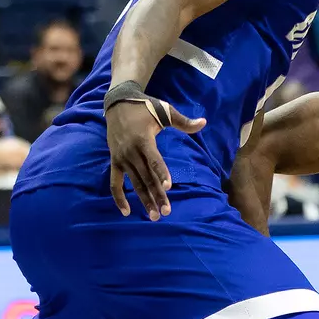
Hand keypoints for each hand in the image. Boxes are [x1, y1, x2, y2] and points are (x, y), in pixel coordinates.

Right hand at [106, 96, 206, 219]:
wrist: (118, 103)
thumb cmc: (145, 107)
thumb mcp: (165, 110)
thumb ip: (184, 121)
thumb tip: (204, 122)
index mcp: (143, 140)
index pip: (154, 160)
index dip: (161, 173)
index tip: (168, 187)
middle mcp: (131, 152)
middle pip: (146, 177)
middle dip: (156, 195)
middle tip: (166, 212)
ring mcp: (121, 158)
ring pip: (134, 183)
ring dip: (143, 200)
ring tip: (154, 216)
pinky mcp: (114, 162)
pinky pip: (115, 183)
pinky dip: (118, 198)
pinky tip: (126, 212)